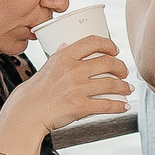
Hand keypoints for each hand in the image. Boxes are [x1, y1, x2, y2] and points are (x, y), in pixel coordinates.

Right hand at [0, 38, 131, 149]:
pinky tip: (124, 106)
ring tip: (127, 89)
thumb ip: (59, 56)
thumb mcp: (46, 66)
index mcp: (64, 56)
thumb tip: (66, 45)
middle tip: (124, 72)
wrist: (27, 112)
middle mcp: (72, 70)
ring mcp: (77, 89)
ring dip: (124, 87)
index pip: (92, 42)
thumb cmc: (36, 91)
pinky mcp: (80, 107)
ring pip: (111, 84)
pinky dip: (119, 106)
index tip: (115, 50)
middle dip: (121, 67)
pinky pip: (107, 105)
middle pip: (107, 63)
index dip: (109, 44)